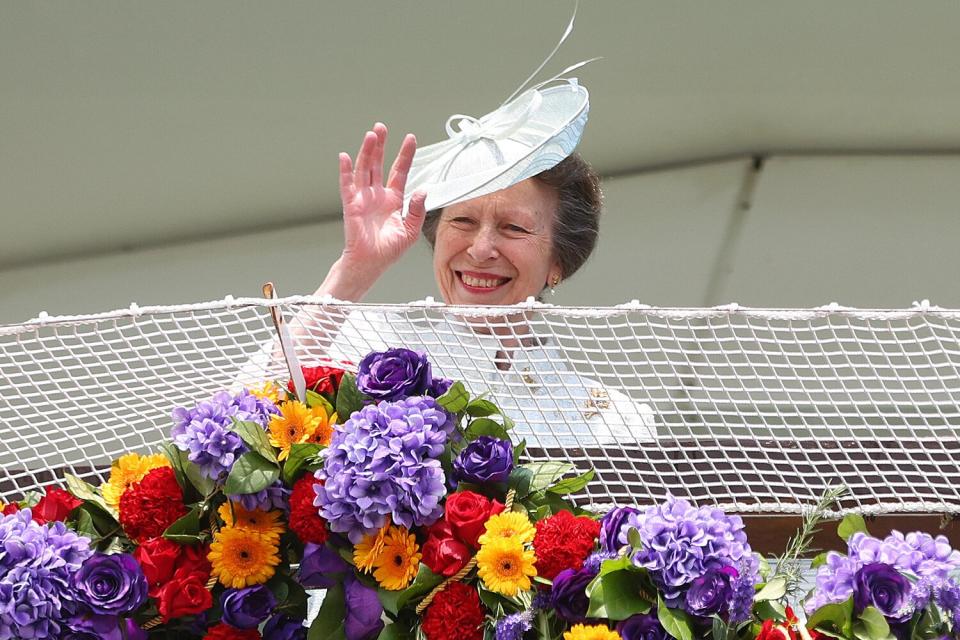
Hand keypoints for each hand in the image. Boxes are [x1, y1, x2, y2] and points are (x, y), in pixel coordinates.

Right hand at [338, 123, 426, 274]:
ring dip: (367, 152)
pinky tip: (345, 157)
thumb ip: (416, 210)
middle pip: (379, 164)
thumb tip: (422, 190)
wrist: (371, 265)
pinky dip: (345, 171)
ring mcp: (363, 198)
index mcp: (393, 199)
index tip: (411, 138)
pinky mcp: (351, 206)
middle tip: (382, 127)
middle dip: (381, 145)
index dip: (405, 155)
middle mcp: (377, 195)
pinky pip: (347, 186)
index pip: (399, 171)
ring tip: (371, 135)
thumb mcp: (410, 230)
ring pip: (365, 170)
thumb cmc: (388, 251)